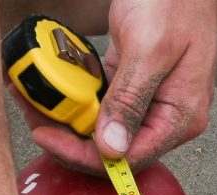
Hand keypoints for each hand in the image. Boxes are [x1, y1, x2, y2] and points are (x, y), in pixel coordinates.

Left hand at [26, 0, 216, 172]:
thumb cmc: (177, 5)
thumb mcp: (150, 50)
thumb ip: (130, 100)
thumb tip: (112, 147)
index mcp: (180, 117)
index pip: (129, 156)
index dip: (85, 155)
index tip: (50, 137)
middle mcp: (165, 115)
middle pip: (112, 146)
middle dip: (70, 138)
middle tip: (36, 119)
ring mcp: (148, 100)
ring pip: (101, 126)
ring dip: (69, 118)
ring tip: (36, 102)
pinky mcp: (132, 83)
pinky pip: (100, 101)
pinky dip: (76, 97)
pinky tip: (54, 87)